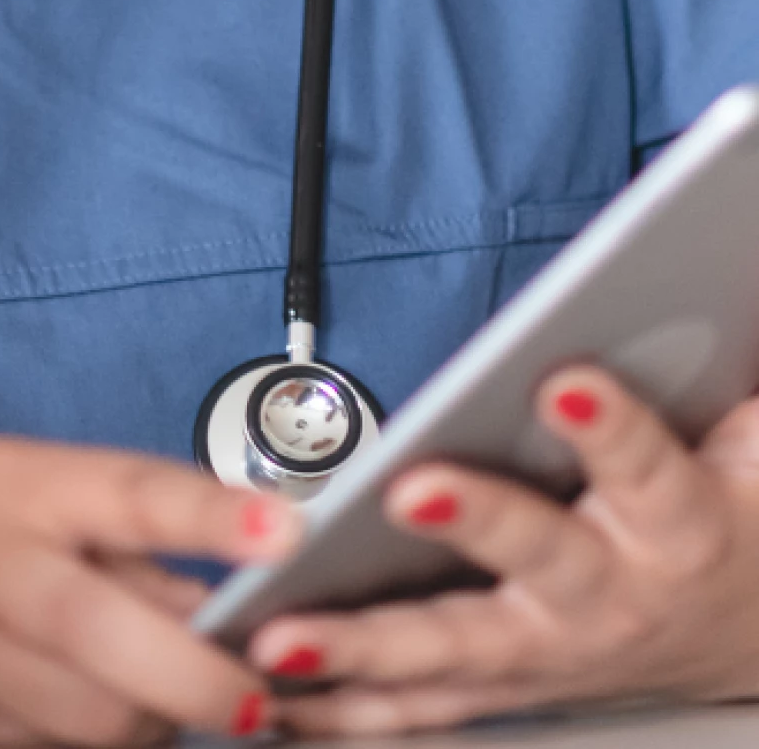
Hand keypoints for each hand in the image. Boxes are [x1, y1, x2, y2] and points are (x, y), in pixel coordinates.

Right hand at [0, 436, 297, 745]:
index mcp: (8, 486)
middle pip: (105, 642)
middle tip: (256, 694)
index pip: (121, 492)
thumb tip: (236, 591)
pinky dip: (84, 743)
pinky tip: (83, 711)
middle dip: (196, 680)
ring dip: (148, 720)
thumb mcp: (9, 485)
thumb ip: (113, 535)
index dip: (205, 515)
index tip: (286, 531)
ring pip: (89, 722)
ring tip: (164, 692)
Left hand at [250, 366, 758, 732]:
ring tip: (286, 635)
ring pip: (461, 652)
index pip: (648, 469)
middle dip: (477, 526)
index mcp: (681, 527)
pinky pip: (430, 704)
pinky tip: (282, 700)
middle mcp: (615, 596)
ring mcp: (559, 653)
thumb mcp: (746, 442)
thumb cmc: (731, 514)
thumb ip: (719, 382)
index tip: (565, 382)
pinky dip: (354, 706)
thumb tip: (703, 288)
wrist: (757, 631)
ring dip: (370, 648)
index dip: (609, 429)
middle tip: (411, 490)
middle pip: (543, 563)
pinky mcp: (515, 684)